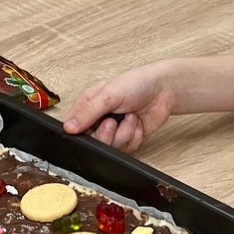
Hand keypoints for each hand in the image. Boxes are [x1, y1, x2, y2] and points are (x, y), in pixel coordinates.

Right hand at [62, 60, 187, 152]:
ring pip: (111, 149)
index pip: (74, 128)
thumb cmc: (136, 83)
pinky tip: (137, 124)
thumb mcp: (109, 94)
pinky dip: (134, 138)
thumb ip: (88, 111)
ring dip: (124, 134)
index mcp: (88, 106)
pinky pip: (126, 151)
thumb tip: (69, 127)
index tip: (96, 125)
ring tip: (130, 117)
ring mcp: (114, 132)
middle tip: (114, 121)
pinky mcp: (128, 140)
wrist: (164, 90)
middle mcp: (99, 121)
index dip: (83, 132)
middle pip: (93, 143)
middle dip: (107, 135)